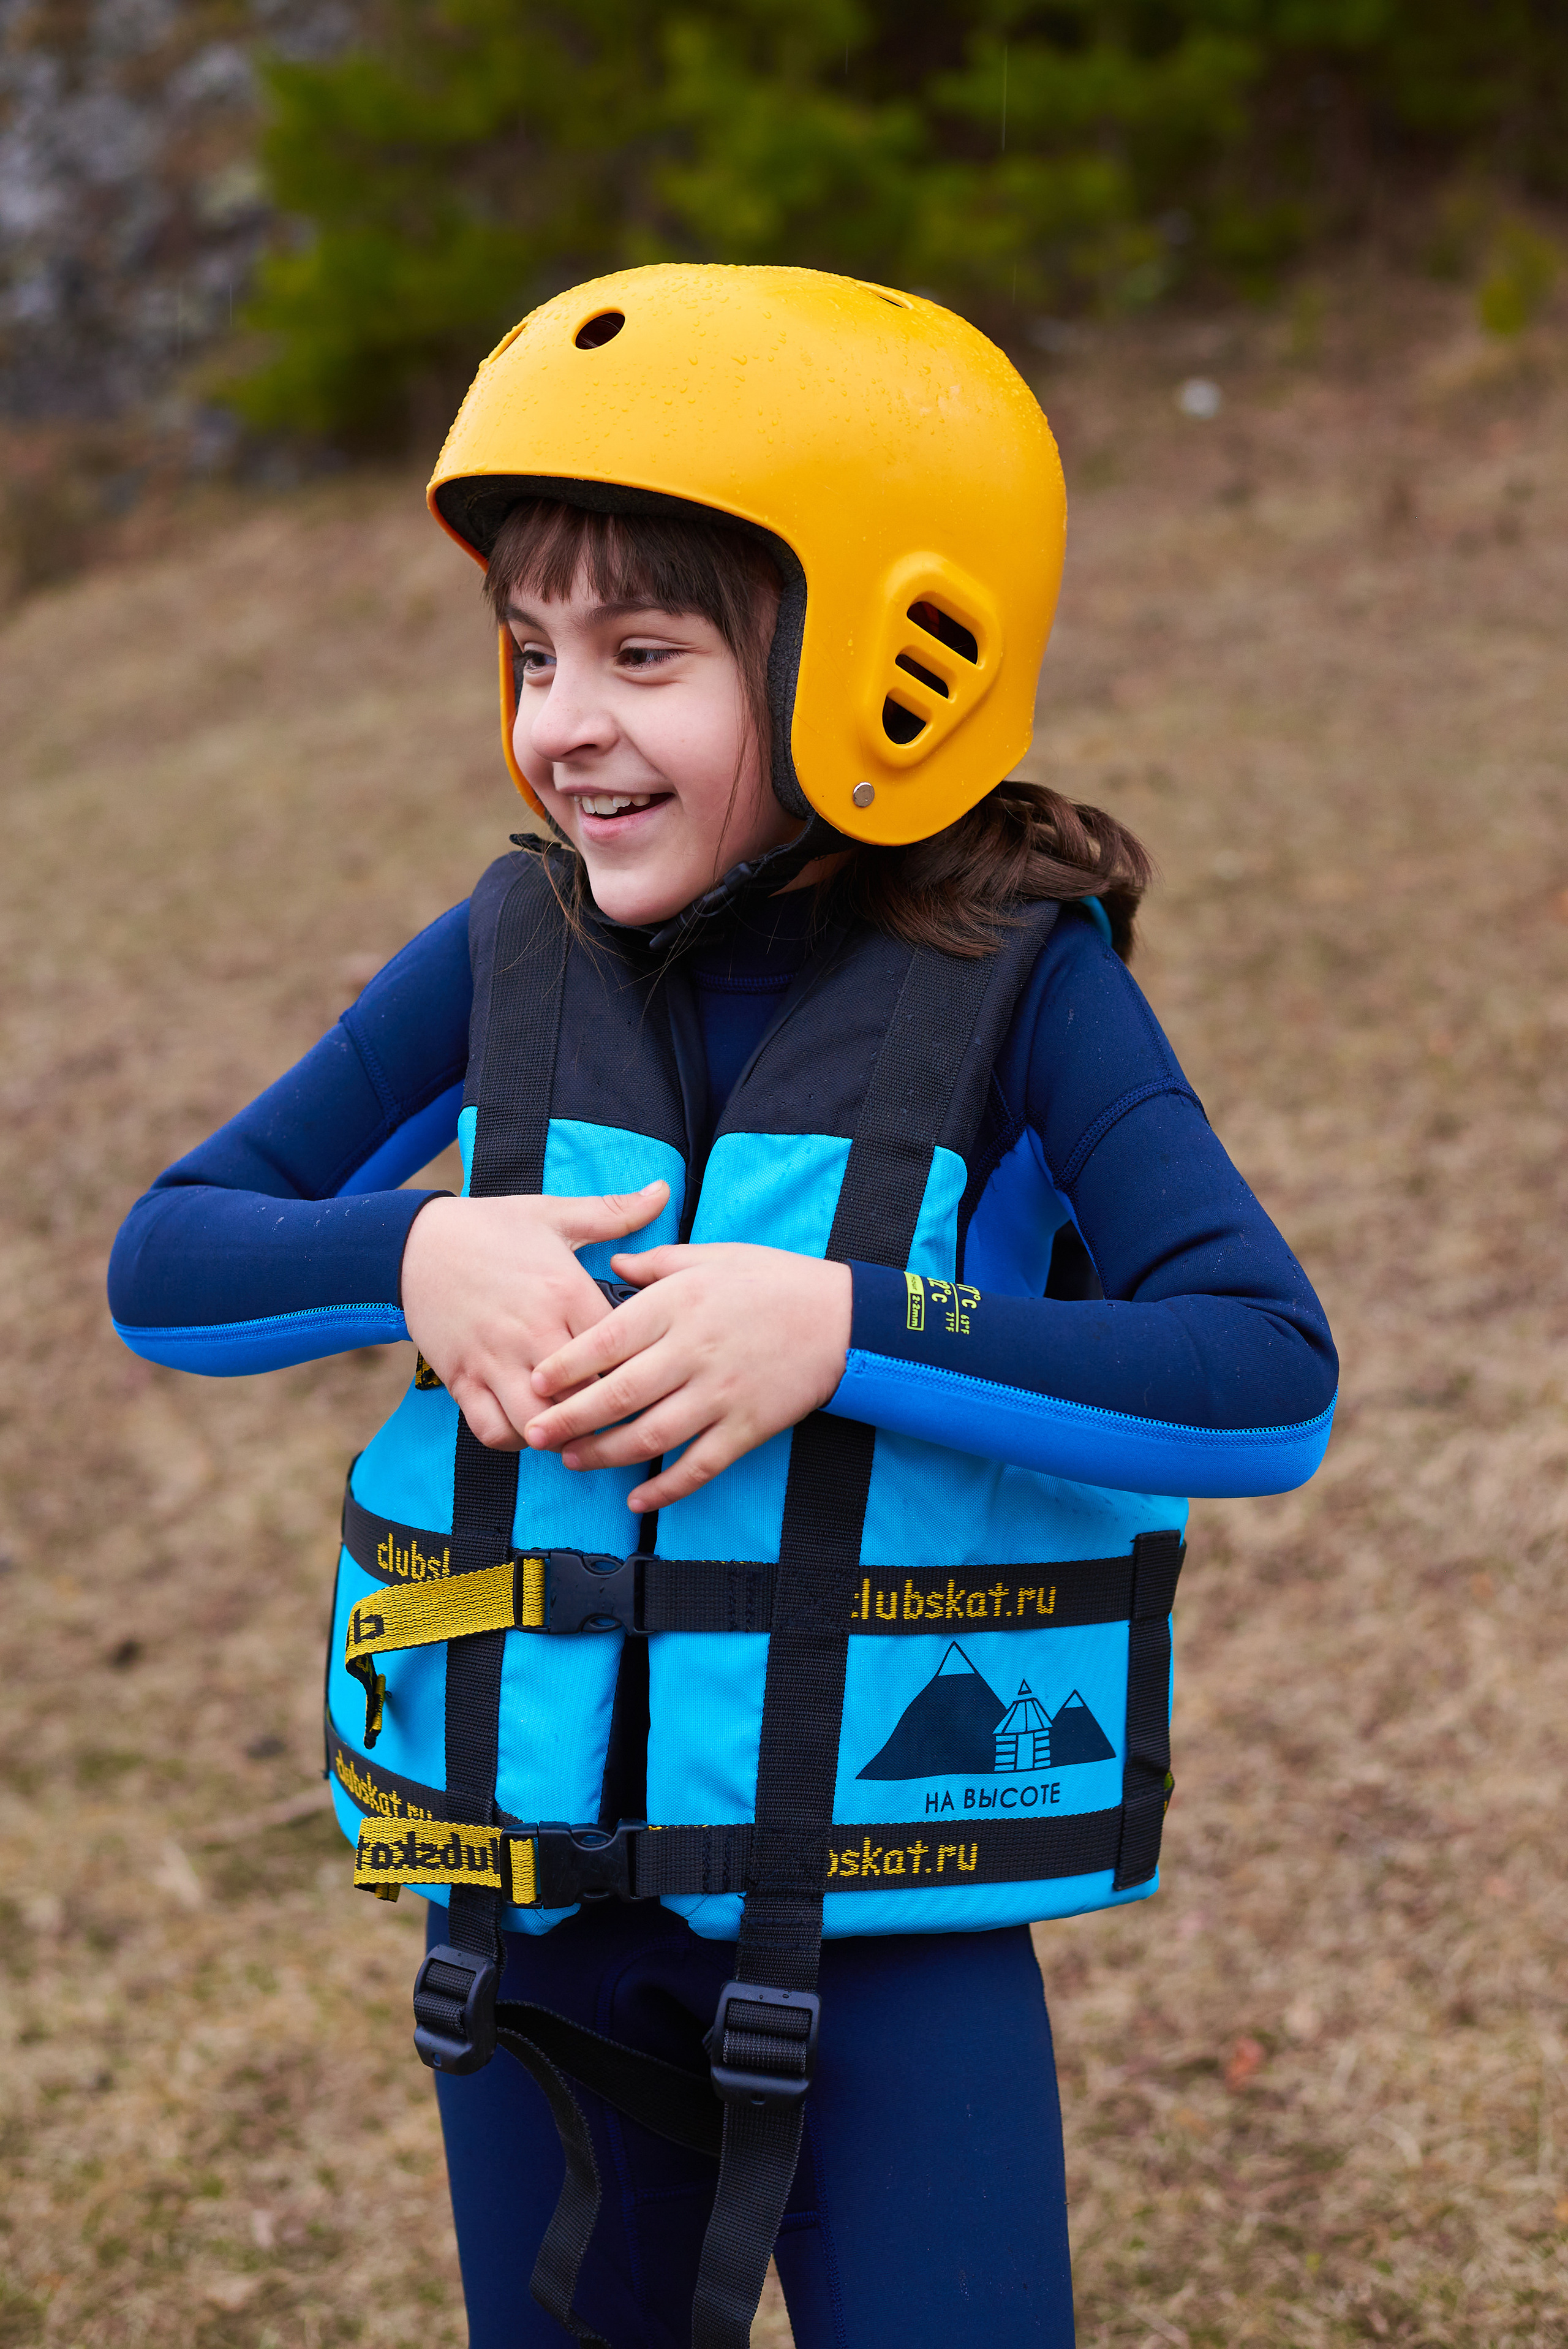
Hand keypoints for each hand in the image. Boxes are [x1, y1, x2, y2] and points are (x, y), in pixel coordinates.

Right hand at [400, 1182, 669, 1448]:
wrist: (413, 1240)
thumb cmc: (490, 1228)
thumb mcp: (555, 1213)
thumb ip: (615, 1212)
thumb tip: (663, 1190)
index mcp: (565, 1292)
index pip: (622, 1349)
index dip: (640, 1366)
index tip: (648, 1371)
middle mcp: (532, 1331)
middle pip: (587, 1395)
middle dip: (607, 1409)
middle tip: (620, 1410)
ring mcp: (494, 1359)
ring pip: (541, 1422)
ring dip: (562, 1431)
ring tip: (575, 1423)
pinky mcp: (461, 1379)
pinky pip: (492, 1430)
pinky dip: (515, 1438)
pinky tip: (531, 1424)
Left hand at [522, 1243, 852, 1511]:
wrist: (841, 1318)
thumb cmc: (773, 1281)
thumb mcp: (712, 1257)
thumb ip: (656, 1264)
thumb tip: (611, 1264)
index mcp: (678, 1305)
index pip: (605, 1340)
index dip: (564, 1366)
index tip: (533, 1382)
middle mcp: (692, 1352)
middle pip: (616, 1395)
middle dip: (568, 1419)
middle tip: (534, 1434)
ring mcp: (719, 1395)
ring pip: (649, 1436)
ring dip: (604, 1454)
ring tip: (573, 1460)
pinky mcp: (746, 1427)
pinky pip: (699, 1466)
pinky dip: (666, 1488)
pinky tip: (638, 1500)